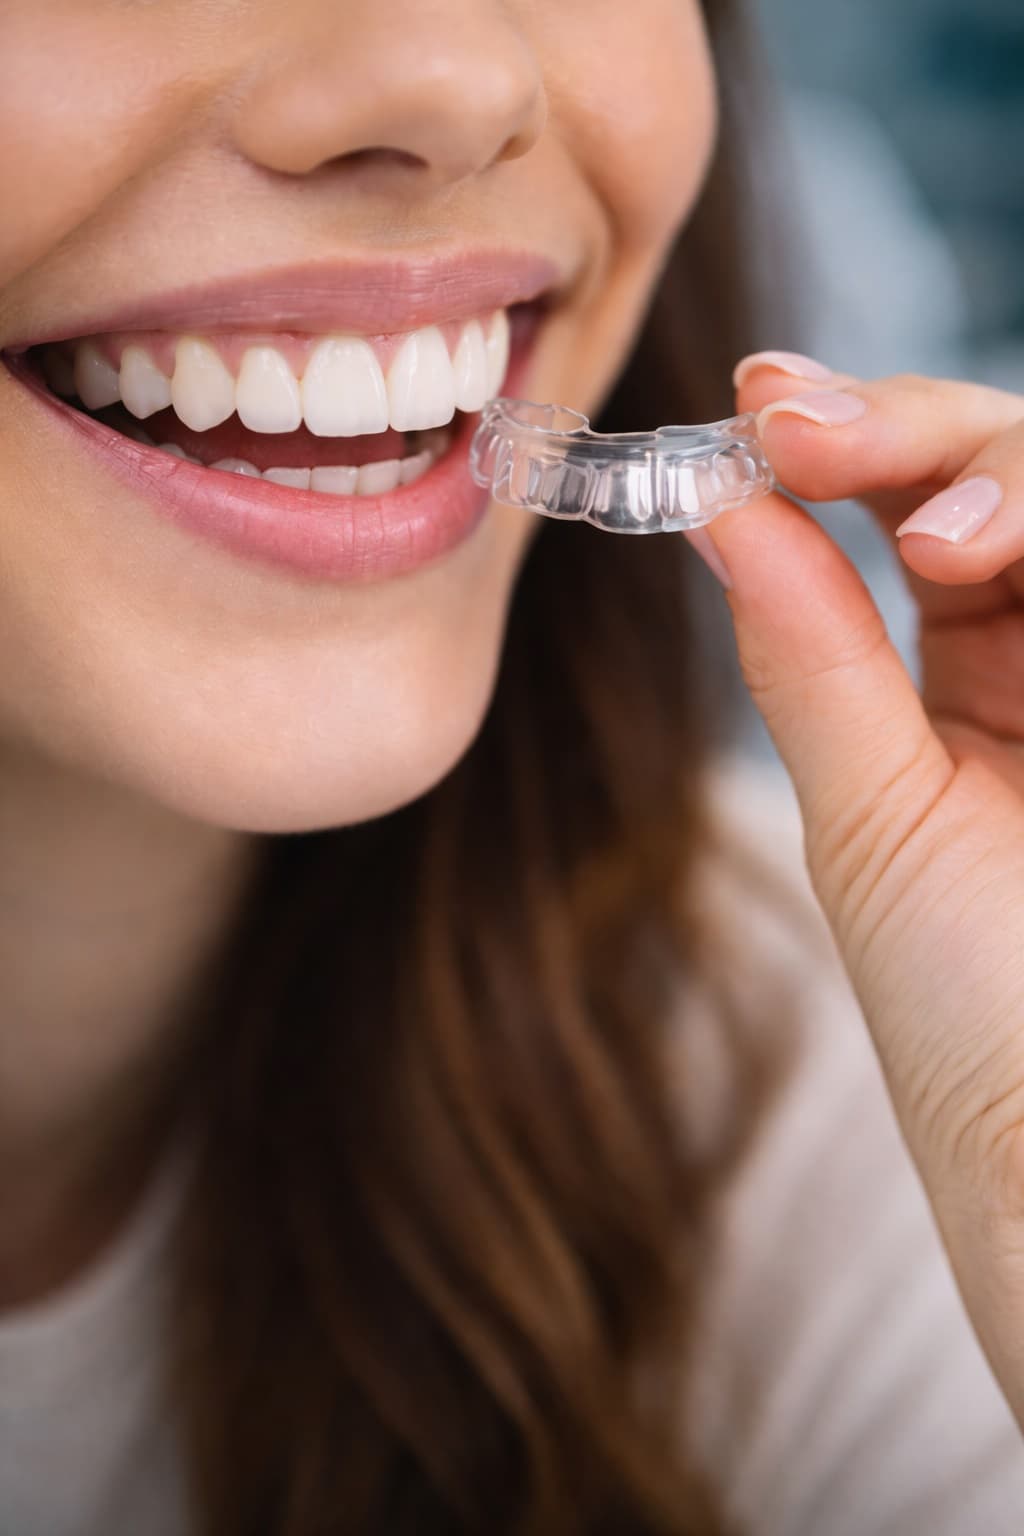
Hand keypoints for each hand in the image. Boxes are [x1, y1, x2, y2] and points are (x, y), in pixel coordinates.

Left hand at [697, 352, 1023, 1427]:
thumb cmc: (972, 1015)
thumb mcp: (877, 820)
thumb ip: (815, 659)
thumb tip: (718, 507)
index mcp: (973, 675)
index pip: (921, 506)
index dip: (850, 438)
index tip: (761, 404)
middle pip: (1012, 467)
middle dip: (916, 432)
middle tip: (812, 436)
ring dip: (1010, 481)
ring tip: (937, 543)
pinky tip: (985, 554)